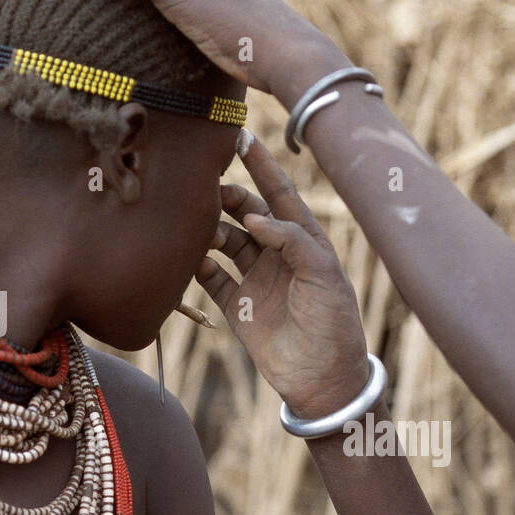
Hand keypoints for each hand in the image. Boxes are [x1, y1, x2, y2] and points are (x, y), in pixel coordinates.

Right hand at [196, 134, 370, 420]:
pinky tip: (182, 256)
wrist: (322, 379)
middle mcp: (276, 254)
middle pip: (243, 212)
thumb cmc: (333, 323)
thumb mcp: (323, 275)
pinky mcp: (237, 306)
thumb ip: (291, 240)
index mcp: (304, 240)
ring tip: (190, 222)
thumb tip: (254, 216)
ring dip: (206, 229)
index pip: (279, 193)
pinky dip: (194, 265)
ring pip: (222, 241)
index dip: (260, 165)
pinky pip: (210, 277)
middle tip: (202, 186)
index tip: (240, 136)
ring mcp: (254, 278)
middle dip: (224, 196)